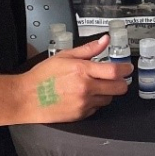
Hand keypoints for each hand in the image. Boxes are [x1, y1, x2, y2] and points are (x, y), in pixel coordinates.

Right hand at [14, 36, 131, 123]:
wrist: (26, 98)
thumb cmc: (42, 76)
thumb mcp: (64, 56)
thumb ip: (88, 49)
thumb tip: (105, 40)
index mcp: (82, 71)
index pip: (114, 71)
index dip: (125, 69)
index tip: (128, 68)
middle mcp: (86, 88)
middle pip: (118, 88)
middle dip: (121, 82)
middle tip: (116, 78)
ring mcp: (84, 104)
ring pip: (109, 99)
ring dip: (107, 92)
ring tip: (94, 86)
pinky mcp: (80, 115)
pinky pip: (97, 108)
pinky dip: (95, 102)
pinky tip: (84, 96)